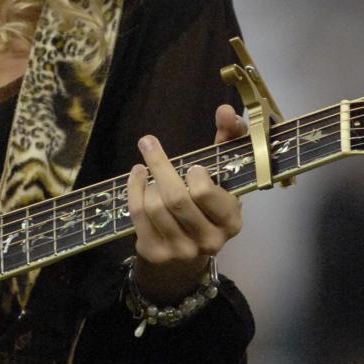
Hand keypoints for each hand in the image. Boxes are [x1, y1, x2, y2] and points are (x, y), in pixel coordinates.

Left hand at [126, 103, 244, 303]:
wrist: (188, 249)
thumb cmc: (208, 202)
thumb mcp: (223, 172)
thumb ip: (229, 139)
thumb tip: (226, 110)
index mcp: (231, 221)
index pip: (205, 193)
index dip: (194, 175)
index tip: (192, 166)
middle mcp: (209, 241)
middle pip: (176, 199)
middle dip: (159, 165)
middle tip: (149, 142)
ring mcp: (181, 251)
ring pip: (154, 206)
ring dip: (147, 181)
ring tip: (147, 171)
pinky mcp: (156, 253)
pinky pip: (137, 214)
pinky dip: (132, 188)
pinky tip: (137, 176)